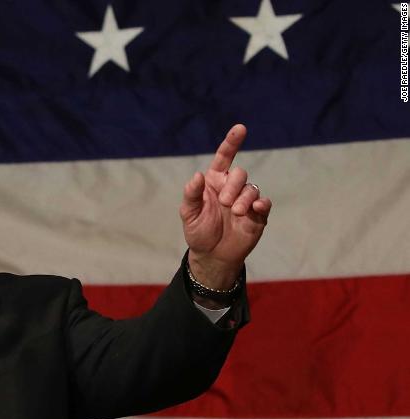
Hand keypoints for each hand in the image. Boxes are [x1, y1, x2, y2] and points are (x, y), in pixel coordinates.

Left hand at [179, 124, 271, 288]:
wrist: (212, 255)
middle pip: (240, 173)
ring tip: (235, 212)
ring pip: (252, 188)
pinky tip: (254, 209)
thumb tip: (197, 175)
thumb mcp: (189, 213)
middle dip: (233, 185)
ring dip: (244, 198)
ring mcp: (246, 201)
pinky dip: (261, 204)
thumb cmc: (198, 231)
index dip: (232, 142)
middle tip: (225, 203)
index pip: (224, 157)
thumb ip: (191, 194)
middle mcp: (231, 188)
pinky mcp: (258, 215)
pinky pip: (264, 203)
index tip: (240, 128)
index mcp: (214, 182)